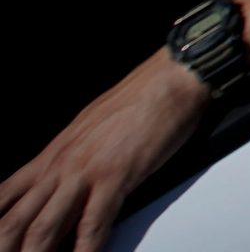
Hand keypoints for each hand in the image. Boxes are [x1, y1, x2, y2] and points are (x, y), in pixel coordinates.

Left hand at [0, 54, 207, 251]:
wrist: (170, 77)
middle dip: (6, 248)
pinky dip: (85, 251)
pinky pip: (92, 225)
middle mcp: (58, 167)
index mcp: (49, 157)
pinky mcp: (116, 176)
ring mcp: (85, 173)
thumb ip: (68, 162)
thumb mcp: (86, 131)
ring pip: (42, 229)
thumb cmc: (134, 101)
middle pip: (12, 223)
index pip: (1, 198)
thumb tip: (58, 191)